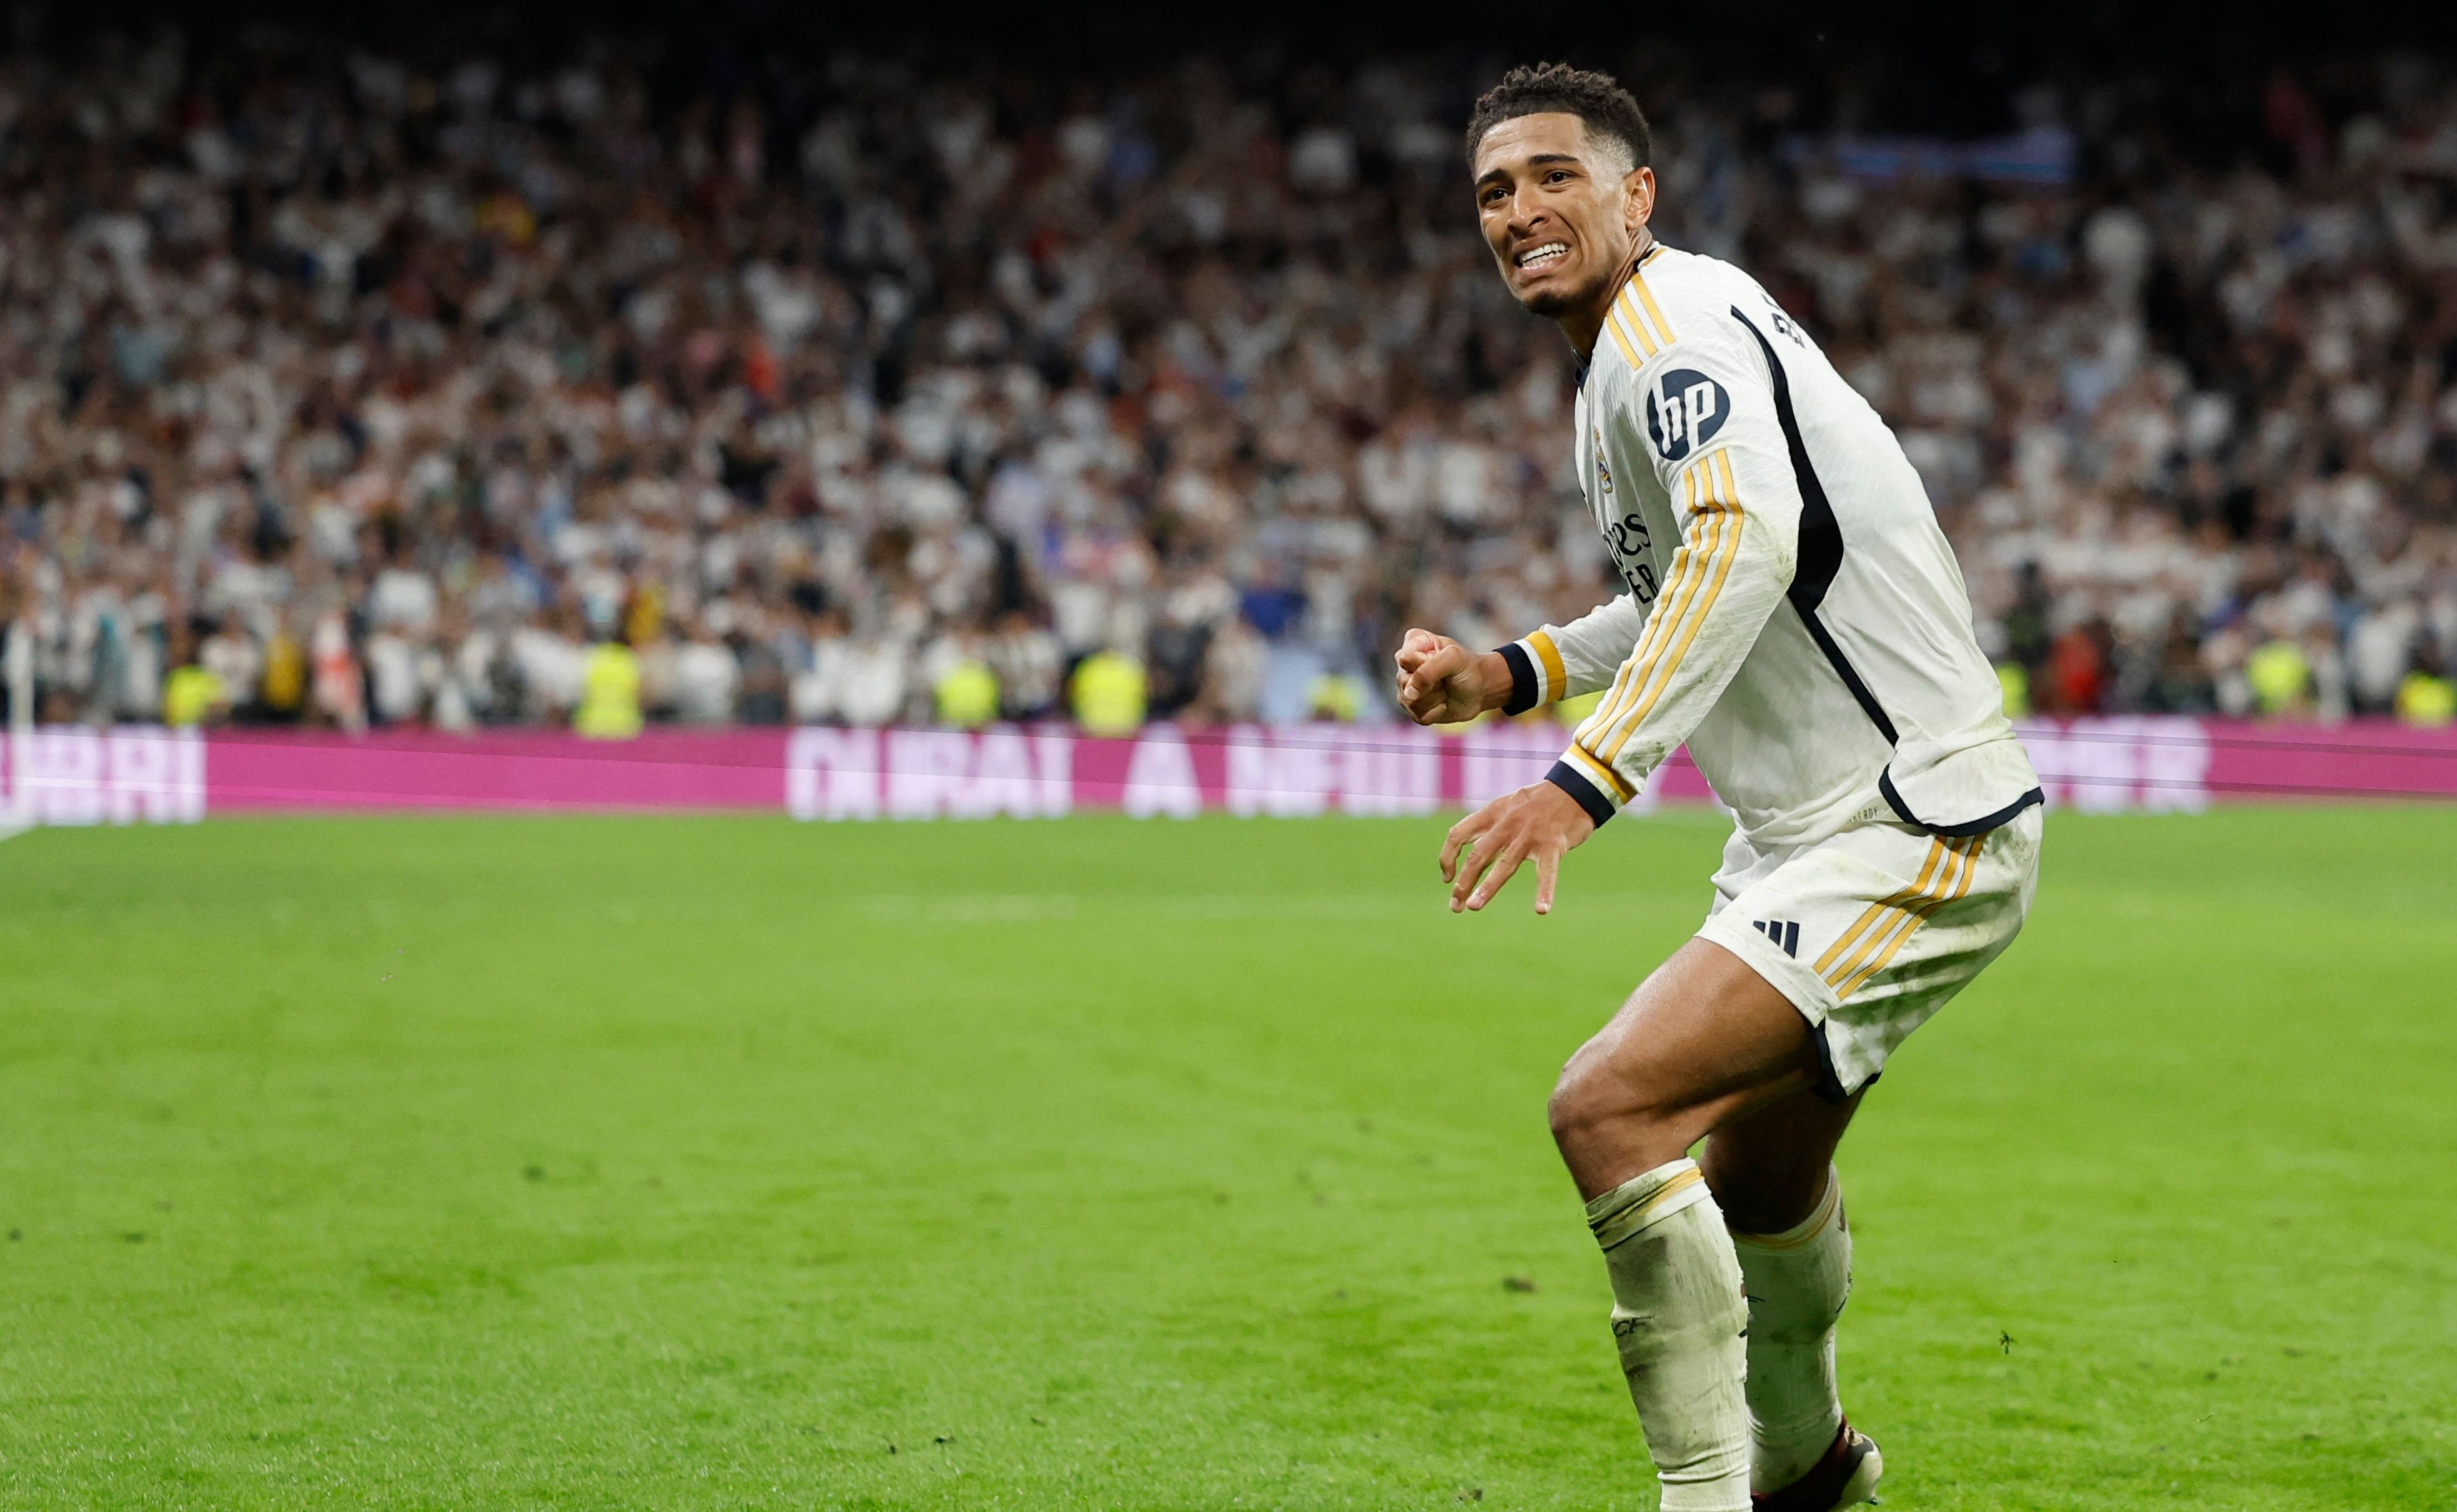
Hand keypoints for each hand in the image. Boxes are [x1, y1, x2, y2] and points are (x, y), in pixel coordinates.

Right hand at [1394, 628, 1506, 725]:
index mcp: (1413, 643)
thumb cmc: (1467, 668)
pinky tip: (1443, 702)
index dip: (1424, 663)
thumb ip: (1429, 670)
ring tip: (1445, 689)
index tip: (1441, 659)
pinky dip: (1436, 711)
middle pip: (1405, 681)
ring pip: (1410, 701)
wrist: (1480, 690)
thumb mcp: (1454, 658)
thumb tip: (1409, 694)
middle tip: (1446, 677)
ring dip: (1435, 698)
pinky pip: (1417, 715)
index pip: (1405, 658)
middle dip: (1432, 683)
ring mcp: (1406, 688)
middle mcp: (1405, 666)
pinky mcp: (1413, 708)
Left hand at [1441, 779, 1595, 914]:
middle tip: (1456, 906)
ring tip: (1472, 907)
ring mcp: (1530, 835)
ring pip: (1504, 865)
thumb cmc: (1538, 802)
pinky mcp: (1553, 845)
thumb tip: (1467, 847)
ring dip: (1487, 888)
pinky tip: (1541, 910)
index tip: (1447, 878)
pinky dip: (1545, 892)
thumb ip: (1489, 824)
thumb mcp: (1507, 805)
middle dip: (1463, 883)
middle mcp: (1507, 824)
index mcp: (1492, 813)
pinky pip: (1547, 872)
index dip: (1447, 857)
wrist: (1574, 788)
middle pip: (1477, 856)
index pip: (1458, 834)